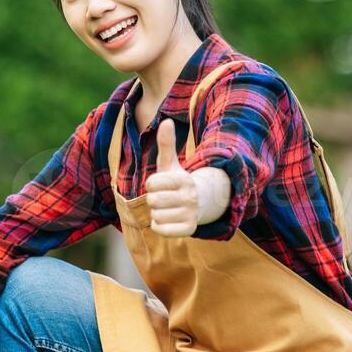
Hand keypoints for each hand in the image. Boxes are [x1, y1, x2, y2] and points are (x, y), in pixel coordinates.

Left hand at [144, 118, 202, 237]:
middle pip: (152, 200)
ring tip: (167, 208)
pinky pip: (160, 229)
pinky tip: (168, 219)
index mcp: (184, 179)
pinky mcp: (189, 230)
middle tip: (163, 198)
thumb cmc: (177, 182)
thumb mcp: (170, 164)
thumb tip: (166, 121)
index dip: (151, 184)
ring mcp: (191, 214)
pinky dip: (159, 226)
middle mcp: (190, 196)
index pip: (151, 183)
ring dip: (156, 213)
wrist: (200, 203)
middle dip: (152, 199)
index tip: (161, 184)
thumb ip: (166, 144)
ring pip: (155, 215)